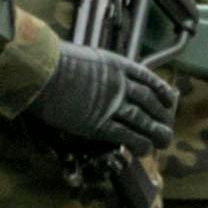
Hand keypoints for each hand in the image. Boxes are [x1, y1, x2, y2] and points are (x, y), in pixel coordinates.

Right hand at [14, 31, 177, 157]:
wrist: (38, 71)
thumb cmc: (50, 61)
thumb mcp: (81, 57)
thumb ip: (94, 68)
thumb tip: (95, 73)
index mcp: (116, 65)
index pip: (148, 79)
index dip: (162, 92)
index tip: (169, 101)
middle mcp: (119, 85)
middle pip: (150, 102)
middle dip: (162, 117)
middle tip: (167, 126)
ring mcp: (110, 105)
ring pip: (142, 121)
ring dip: (156, 133)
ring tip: (163, 142)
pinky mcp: (98, 124)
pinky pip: (126, 136)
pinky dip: (138, 144)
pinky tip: (143, 150)